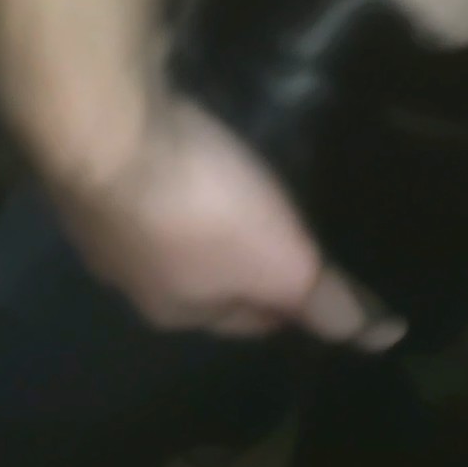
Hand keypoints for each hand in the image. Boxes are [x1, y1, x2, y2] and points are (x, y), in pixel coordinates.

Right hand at [50, 95, 405, 345]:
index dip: (287, 305)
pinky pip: (139, 183)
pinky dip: (164, 175)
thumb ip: (327, 302)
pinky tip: (182, 150)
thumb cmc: (198, 209)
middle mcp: (128, 279)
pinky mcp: (84, 167)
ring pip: (164, 232)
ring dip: (195, 216)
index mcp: (176, 312)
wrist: (101, 127)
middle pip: (199, 279)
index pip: (247, 322)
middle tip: (279, 226)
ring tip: (235, 182)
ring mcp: (97, 222)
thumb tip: (383, 339)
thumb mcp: (282, 266)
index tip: (319, 279)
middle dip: (235, 262)